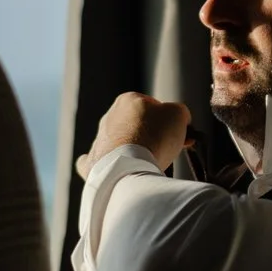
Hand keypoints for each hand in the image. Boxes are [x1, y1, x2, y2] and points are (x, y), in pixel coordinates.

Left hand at [76, 93, 192, 179]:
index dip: (169, 121)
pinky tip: (112, 170)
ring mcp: (98, 140)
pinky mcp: (92, 163)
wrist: (129, 166)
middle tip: (166, 150)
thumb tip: (178, 117)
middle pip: (136, 126)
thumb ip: (179, 111)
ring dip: (133, 151)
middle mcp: (109, 117)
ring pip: (119, 144)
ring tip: (147, 165)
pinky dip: (104, 166)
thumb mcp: (178, 114)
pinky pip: (96, 162)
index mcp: (127, 100)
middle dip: (152, 136)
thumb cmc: (155, 136)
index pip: (154, 107)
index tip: (177, 135)